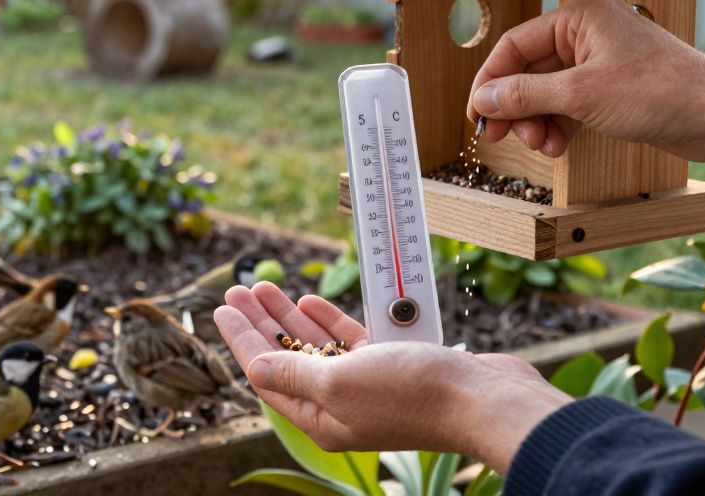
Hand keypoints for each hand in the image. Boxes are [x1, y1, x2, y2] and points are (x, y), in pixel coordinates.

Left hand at [215, 282, 571, 473]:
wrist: (482, 398)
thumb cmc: (415, 395)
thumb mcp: (340, 381)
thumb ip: (295, 372)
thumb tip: (256, 366)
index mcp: (322, 417)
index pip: (267, 373)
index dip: (242, 339)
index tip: (222, 307)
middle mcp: (341, 404)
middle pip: (286, 357)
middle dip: (260, 323)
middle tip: (237, 289)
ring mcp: (367, 385)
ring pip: (315, 345)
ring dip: (290, 316)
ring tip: (265, 287)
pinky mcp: (393, 367)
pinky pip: (348, 341)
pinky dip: (328, 320)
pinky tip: (311, 301)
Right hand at [465, 0, 704, 161]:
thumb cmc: (662, 91)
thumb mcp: (581, 94)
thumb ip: (526, 95)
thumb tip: (485, 98)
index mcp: (580, 16)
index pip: (515, 45)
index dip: (491, 81)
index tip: (477, 114)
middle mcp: (588, 32)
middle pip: (529, 70)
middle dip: (516, 107)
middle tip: (502, 138)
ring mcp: (601, 61)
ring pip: (548, 91)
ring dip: (538, 121)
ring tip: (542, 146)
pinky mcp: (612, 87)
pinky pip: (569, 104)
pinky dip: (559, 125)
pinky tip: (559, 146)